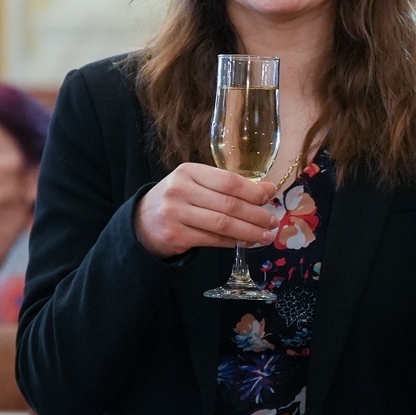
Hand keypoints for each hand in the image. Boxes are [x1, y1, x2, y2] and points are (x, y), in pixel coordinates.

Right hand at [134, 162, 277, 258]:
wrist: (142, 221)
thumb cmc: (179, 200)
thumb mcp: (199, 184)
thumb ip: (230, 186)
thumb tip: (269, 189)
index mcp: (189, 171)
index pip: (228, 181)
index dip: (253, 191)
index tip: (269, 199)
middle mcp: (180, 190)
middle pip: (228, 204)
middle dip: (256, 215)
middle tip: (273, 223)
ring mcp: (175, 214)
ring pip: (223, 224)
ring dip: (249, 232)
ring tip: (265, 236)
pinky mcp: (175, 236)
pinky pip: (212, 239)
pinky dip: (233, 242)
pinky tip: (246, 243)